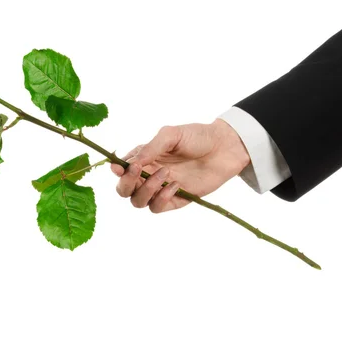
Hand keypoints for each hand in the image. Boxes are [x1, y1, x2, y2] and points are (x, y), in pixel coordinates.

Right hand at [111, 118, 250, 212]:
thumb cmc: (197, 136)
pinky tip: (176, 185)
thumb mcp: (171, 135)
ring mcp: (161, 188)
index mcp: (144, 157)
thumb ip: (150, 148)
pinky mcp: (176, 200)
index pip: (120, 169)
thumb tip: (130, 162)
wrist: (225, 148)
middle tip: (139, 172)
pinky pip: (158, 207)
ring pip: (138, 202)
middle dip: (126, 184)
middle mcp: (149, 174)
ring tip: (165, 173)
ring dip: (146, 190)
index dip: (116, 171)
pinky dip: (162, 199)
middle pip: (124, 190)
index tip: (121, 167)